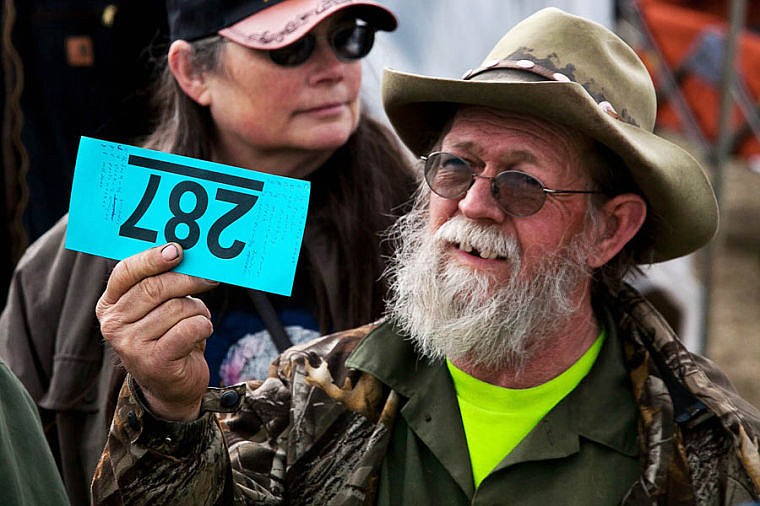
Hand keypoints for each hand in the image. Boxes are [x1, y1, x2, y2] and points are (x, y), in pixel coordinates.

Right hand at [96, 243, 217, 420]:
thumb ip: (162, 282)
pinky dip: (203, 326)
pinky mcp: (153, 361)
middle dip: (189, 279)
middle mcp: (113, 325)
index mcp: (110, 305)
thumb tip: (186, 254)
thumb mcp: (158, 308)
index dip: (153, 258)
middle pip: (156, 287)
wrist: (172, 386)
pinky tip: (202, 332)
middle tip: (210, 279)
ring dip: (198, 310)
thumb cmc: (168, 336)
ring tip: (198, 319)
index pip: (127, 272)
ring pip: (177, 308)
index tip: (178, 250)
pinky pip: (189, 329)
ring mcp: (130, 345)